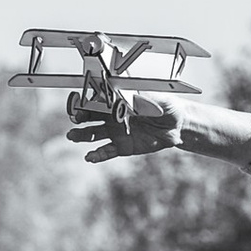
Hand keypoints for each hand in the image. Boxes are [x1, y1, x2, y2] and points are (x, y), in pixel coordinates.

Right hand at [65, 91, 185, 161]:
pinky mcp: (122, 146)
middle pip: (90, 116)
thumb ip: (138, 96)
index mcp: (118, 100)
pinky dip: (97, 155)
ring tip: (73, 136)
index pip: (98, 99)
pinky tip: (90, 157)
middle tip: (75, 118)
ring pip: (93, 134)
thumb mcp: (154, 96)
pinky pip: (106, 151)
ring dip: (82, 135)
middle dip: (80, 117)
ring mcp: (116, 132)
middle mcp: (113, 115)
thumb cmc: (164, 104)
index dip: (88, 101)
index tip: (80, 102)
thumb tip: (126, 94)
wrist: (177, 124)